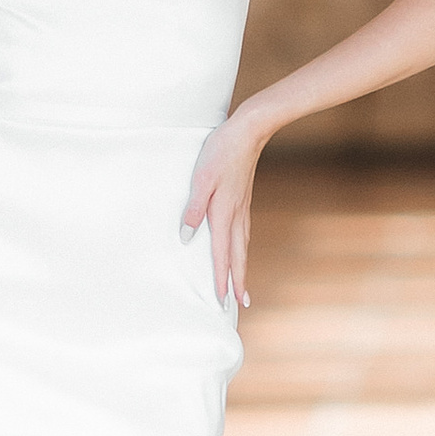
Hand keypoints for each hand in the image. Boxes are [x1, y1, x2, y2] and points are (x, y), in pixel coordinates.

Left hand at [182, 112, 260, 312]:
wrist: (249, 131)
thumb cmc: (221, 151)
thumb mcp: (201, 178)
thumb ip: (193, 208)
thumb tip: (185, 237)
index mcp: (224, 212)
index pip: (221, 253)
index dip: (221, 277)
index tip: (222, 300)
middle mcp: (236, 214)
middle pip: (238, 255)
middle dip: (238, 281)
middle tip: (241, 304)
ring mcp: (242, 207)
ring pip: (243, 245)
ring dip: (242, 267)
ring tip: (243, 285)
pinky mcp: (243, 199)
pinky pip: (244, 232)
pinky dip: (243, 249)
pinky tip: (240, 248)